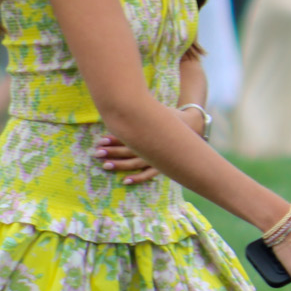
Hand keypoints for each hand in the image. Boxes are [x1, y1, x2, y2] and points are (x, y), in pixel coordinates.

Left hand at [93, 106, 208, 183]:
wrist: (192, 124)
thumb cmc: (170, 116)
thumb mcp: (156, 110)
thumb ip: (141, 113)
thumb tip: (122, 108)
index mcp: (150, 131)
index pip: (129, 136)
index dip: (114, 138)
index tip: (100, 140)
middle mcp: (153, 145)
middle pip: (129, 149)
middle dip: (112, 151)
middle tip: (97, 153)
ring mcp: (158, 157)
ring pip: (135, 163)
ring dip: (119, 164)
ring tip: (105, 165)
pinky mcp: (163, 165)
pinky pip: (149, 174)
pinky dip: (137, 178)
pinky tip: (125, 181)